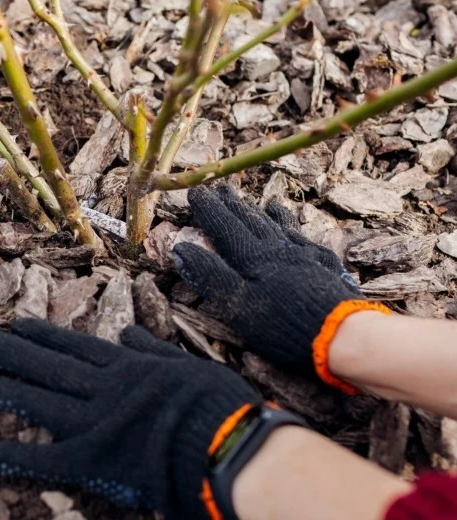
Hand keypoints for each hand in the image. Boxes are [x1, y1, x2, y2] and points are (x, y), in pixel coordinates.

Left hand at [0, 319, 259, 518]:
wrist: (226, 444)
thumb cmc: (218, 405)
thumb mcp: (187, 365)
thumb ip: (154, 351)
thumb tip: (130, 334)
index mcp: (128, 367)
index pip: (76, 347)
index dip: (44, 336)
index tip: (18, 323)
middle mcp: (103, 388)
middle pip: (50, 367)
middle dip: (14, 352)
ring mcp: (94, 421)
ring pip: (40, 401)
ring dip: (7, 389)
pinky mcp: (91, 458)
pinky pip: (43, 458)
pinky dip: (10, 456)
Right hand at [173, 185, 389, 393]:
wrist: (342, 334)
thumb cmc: (283, 324)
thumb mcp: (237, 305)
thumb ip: (210, 275)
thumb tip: (181, 248)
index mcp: (253, 258)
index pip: (225, 227)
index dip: (209, 210)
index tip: (195, 192)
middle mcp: (278, 249)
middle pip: (251, 220)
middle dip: (233, 204)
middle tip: (221, 188)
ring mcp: (304, 255)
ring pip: (278, 226)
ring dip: (262, 213)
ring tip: (256, 201)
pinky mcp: (325, 265)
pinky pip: (303, 237)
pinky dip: (291, 226)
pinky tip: (292, 226)